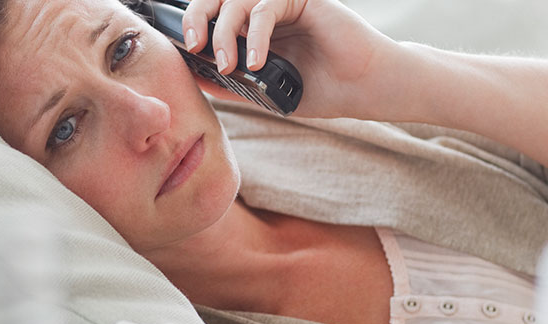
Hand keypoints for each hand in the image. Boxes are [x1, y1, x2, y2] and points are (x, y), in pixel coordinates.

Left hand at [181, 0, 399, 117]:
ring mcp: (283, 1)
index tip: (183, 52)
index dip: (193, 25)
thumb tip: (195, 76)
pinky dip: (256, 35)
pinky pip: (266, 7)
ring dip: (225, 31)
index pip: (213, 14)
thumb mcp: (264, 91)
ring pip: (238, 0)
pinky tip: (256, 62)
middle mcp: (266, 9)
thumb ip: (231, 82)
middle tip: (194, 47)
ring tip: (230, 64)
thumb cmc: (322, 89)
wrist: (364, 89)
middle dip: (198, 18)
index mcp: (254, 26)